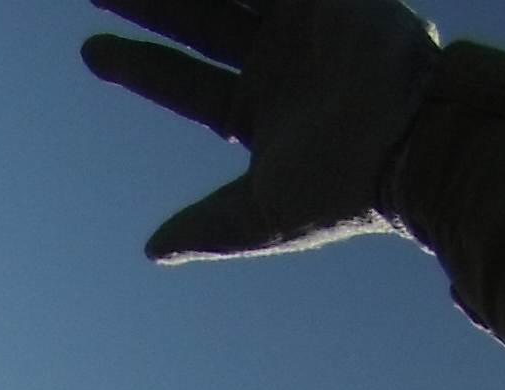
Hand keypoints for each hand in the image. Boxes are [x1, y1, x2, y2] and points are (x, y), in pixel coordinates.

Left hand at [82, 0, 441, 261]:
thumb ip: (207, 227)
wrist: (414, 142)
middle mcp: (275, 65)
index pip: (183, 84)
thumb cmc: (341, 189)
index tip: (90, 51)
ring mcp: (302, 25)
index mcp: (257, 113)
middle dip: (147, 6)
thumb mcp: (260, 215)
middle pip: (196, 23)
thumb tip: (152, 250)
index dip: (137, 67)